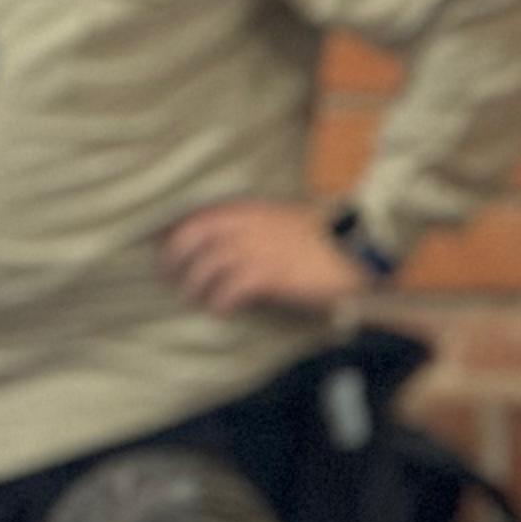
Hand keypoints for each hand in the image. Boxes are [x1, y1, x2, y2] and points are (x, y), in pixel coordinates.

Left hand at [163, 201, 368, 316]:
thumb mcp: (285, 220)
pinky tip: (221, 311)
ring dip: (194, 286)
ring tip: (195, 299)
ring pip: (204, 267)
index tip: (161, 249)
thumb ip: (255, 226)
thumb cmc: (326, 239)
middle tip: (169, 278)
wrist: (359, 249)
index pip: (195, 217)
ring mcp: (255, 250)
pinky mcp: (268, 275)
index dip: (172, 234)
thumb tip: (229, 244)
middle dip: (172, 260)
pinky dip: (219, 303)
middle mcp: (245, 226)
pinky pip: (228, 290)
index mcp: (249, 210)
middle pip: (189, 238)